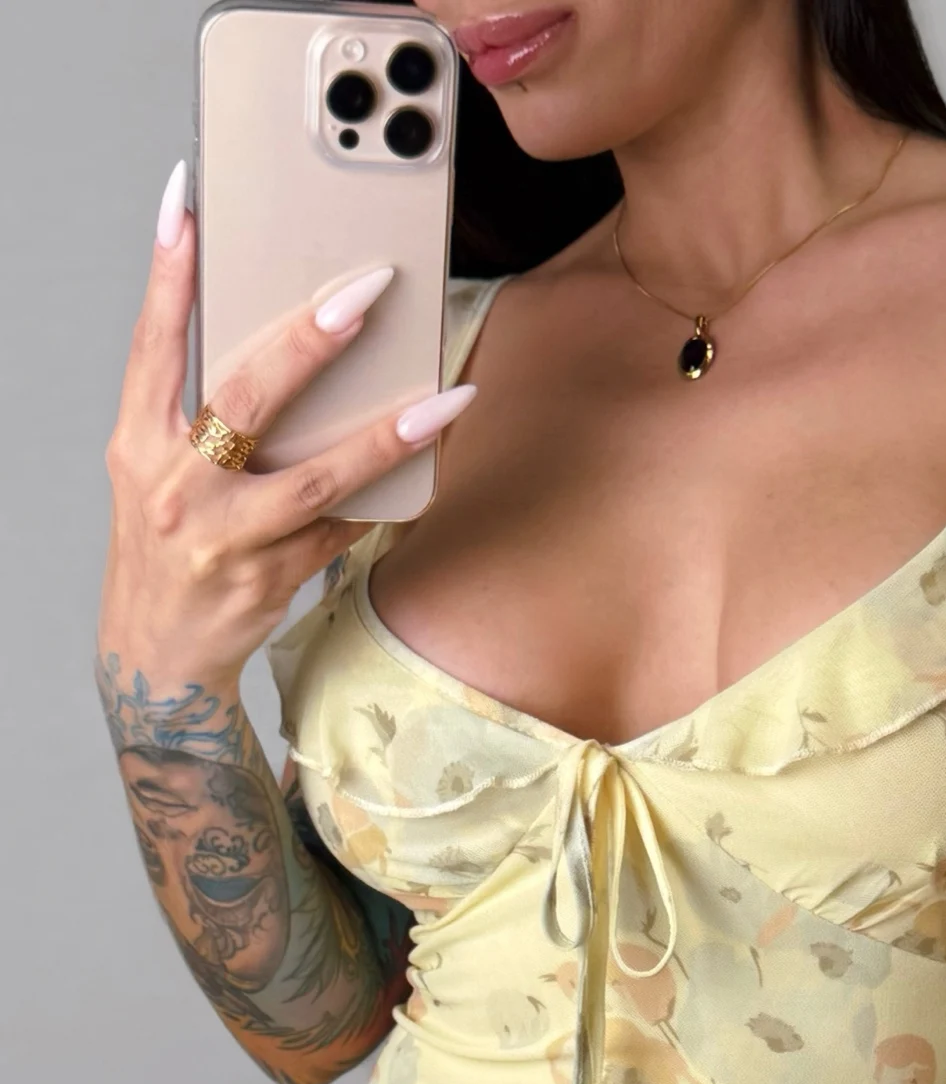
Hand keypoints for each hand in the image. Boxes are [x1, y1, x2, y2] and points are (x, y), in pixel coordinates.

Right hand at [99, 160, 478, 691]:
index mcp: (138, 443)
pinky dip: (386, 496)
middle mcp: (176, 486)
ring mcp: (226, 537)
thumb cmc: (166, 544)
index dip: (168, 274)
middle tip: (366, 291)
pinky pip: (343, 527)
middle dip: (309, 340)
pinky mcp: (271, 576)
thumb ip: (198, 412)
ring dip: (387, 436)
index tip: (190, 206)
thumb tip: (287, 346)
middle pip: (247, 398)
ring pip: (316, 477)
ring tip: (444, 400)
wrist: (158, 652)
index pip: (152, 345)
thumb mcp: (154, 471)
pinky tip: (431, 463)